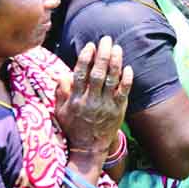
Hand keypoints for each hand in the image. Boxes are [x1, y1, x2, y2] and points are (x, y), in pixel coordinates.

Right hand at [55, 36, 132, 156]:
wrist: (89, 147)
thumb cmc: (74, 126)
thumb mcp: (61, 111)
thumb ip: (61, 92)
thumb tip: (61, 74)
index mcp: (76, 100)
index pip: (80, 75)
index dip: (85, 59)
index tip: (90, 45)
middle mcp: (91, 101)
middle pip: (98, 74)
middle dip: (102, 55)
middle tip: (107, 39)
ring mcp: (106, 105)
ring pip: (112, 80)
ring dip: (115, 62)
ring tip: (117, 48)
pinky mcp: (118, 110)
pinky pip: (124, 92)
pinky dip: (126, 80)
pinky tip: (128, 67)